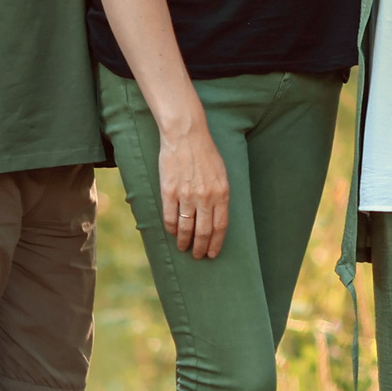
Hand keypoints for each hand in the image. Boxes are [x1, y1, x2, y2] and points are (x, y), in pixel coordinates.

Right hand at [155, 114, 230, 260]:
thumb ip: (220, 194)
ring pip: (186, 228)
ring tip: (183, 248)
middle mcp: (205, 197)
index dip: (216, 243)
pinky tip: (172, 232)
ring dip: (184, 241)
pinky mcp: (169, 191)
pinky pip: (170, 217)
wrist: (186, 135)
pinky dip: (171, 228)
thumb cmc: (205, 152)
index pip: (220, 226)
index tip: (212, 253)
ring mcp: (186, 195)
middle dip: (201, 247)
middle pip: (204, 231)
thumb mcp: (221, 173)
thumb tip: (216, 215)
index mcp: (221, 193)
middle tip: (198, 256)